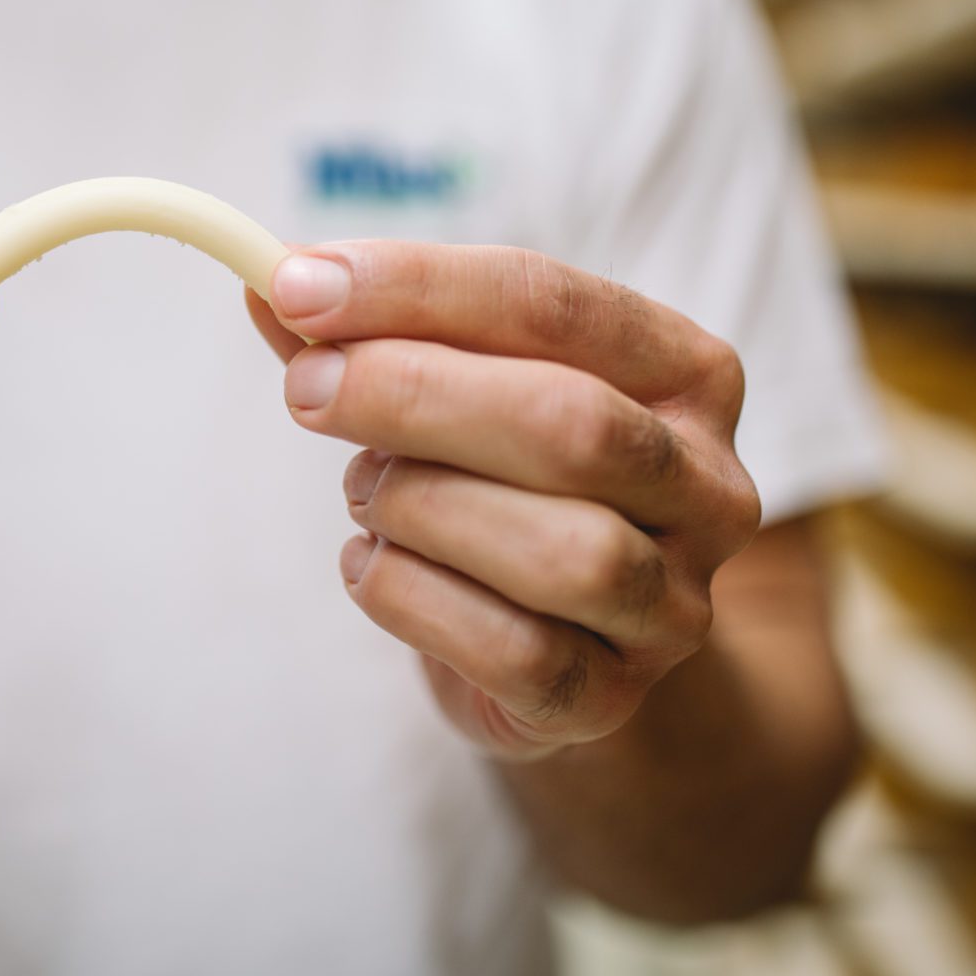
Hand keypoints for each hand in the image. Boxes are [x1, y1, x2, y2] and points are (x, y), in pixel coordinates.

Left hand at [247, 243, 759, 760]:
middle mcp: (706, 486)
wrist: (552, 645)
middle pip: (571, 423)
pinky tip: (372, 565)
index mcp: (686, 371)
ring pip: (562, 550)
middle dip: (413, 396)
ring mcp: (674, 605)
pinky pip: (514, 651)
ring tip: (364, 493)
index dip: (418, 288)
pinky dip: (411, 597)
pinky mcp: (611, 698)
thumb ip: (369, 335)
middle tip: (305, 389)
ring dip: (422, 507)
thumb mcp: (454, 388)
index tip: (297, 283)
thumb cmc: (498, 484)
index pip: (554, 304)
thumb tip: (269, 278)